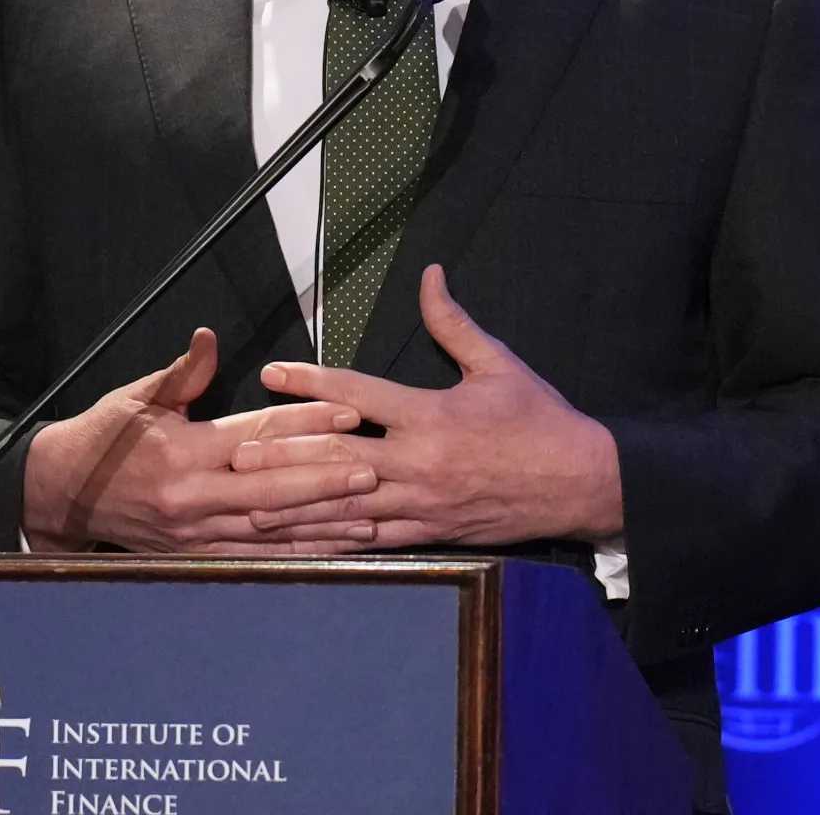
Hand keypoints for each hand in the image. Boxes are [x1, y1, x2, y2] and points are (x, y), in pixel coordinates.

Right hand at [20, 328, 385, 553]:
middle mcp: (193, 496)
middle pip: (273, 491)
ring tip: (368, 516)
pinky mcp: (196, 556)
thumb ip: (184, 373)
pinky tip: (330, 551)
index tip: (348, 413)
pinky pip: (257, 559)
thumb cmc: (104, 438)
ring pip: (271, 531)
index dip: (305, 423)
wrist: (63, 493)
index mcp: (183, 451)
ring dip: (321, 525)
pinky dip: (297, 556)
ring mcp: (196, 533)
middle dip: (326, 481)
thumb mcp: (138, 396)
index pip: (256, 436)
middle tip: (372, 470)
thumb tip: (210, 339)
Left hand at [242, 266, 624, 548]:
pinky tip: (300, 545)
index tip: (272, 375)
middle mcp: (419, 462)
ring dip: (295, 506)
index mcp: (433, 415)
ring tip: (249, 504)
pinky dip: (332, 542)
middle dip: (284, 454)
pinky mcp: (429, 534)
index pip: (359, 395)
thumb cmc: (541, 421)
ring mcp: (421, 504)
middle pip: (337, 458)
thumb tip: (430, 275)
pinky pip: (371, 541)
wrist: (582, 483)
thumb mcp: (499, 364)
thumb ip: (453, 323)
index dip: (311, 382)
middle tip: (237, 450)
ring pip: (345, 506)